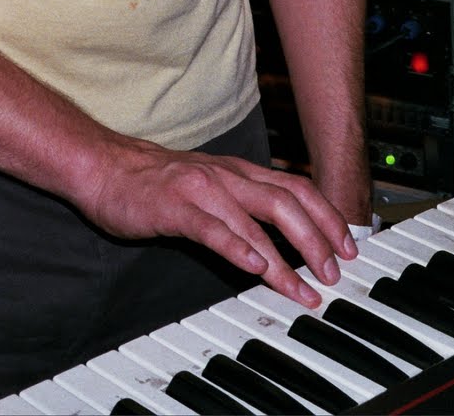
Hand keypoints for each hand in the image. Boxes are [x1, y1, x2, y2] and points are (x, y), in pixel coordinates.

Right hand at [74, 137, 357, 306]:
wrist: (104, 166)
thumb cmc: (154, 182)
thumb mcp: (208, 185)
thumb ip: (242, 203)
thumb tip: (280, 234)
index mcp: (238, 171)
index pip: (297, 188)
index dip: (327, 217)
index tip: (349, 246)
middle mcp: (226, 176)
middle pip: (288, 203)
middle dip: (319, 240)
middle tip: (334, 274)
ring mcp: (202, 190)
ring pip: (257, 221)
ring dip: (287, 258)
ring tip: (305, 287)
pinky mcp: (176, 208)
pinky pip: (214, 230)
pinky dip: (240, 249)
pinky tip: (256, 269)